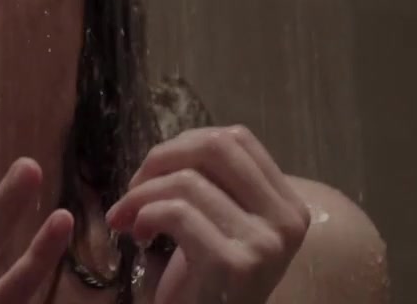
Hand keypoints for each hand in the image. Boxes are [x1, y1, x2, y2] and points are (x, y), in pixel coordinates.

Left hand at [106, 126, 310, 303]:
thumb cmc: (207, 279)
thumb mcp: (223, 222)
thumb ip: (215, 183)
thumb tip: (174, 145)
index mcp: (287, 204)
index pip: (237, 139)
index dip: (186, 142)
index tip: (158, 168)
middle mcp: (286, 221)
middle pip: (214, 147)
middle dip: (162, 157)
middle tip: (135, 185)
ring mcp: (263, 243)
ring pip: (187, 181)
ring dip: (141, 194)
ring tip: (128, 218)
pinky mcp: (233, 264)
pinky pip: (176, 213)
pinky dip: (145, 215)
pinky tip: (140, 236)